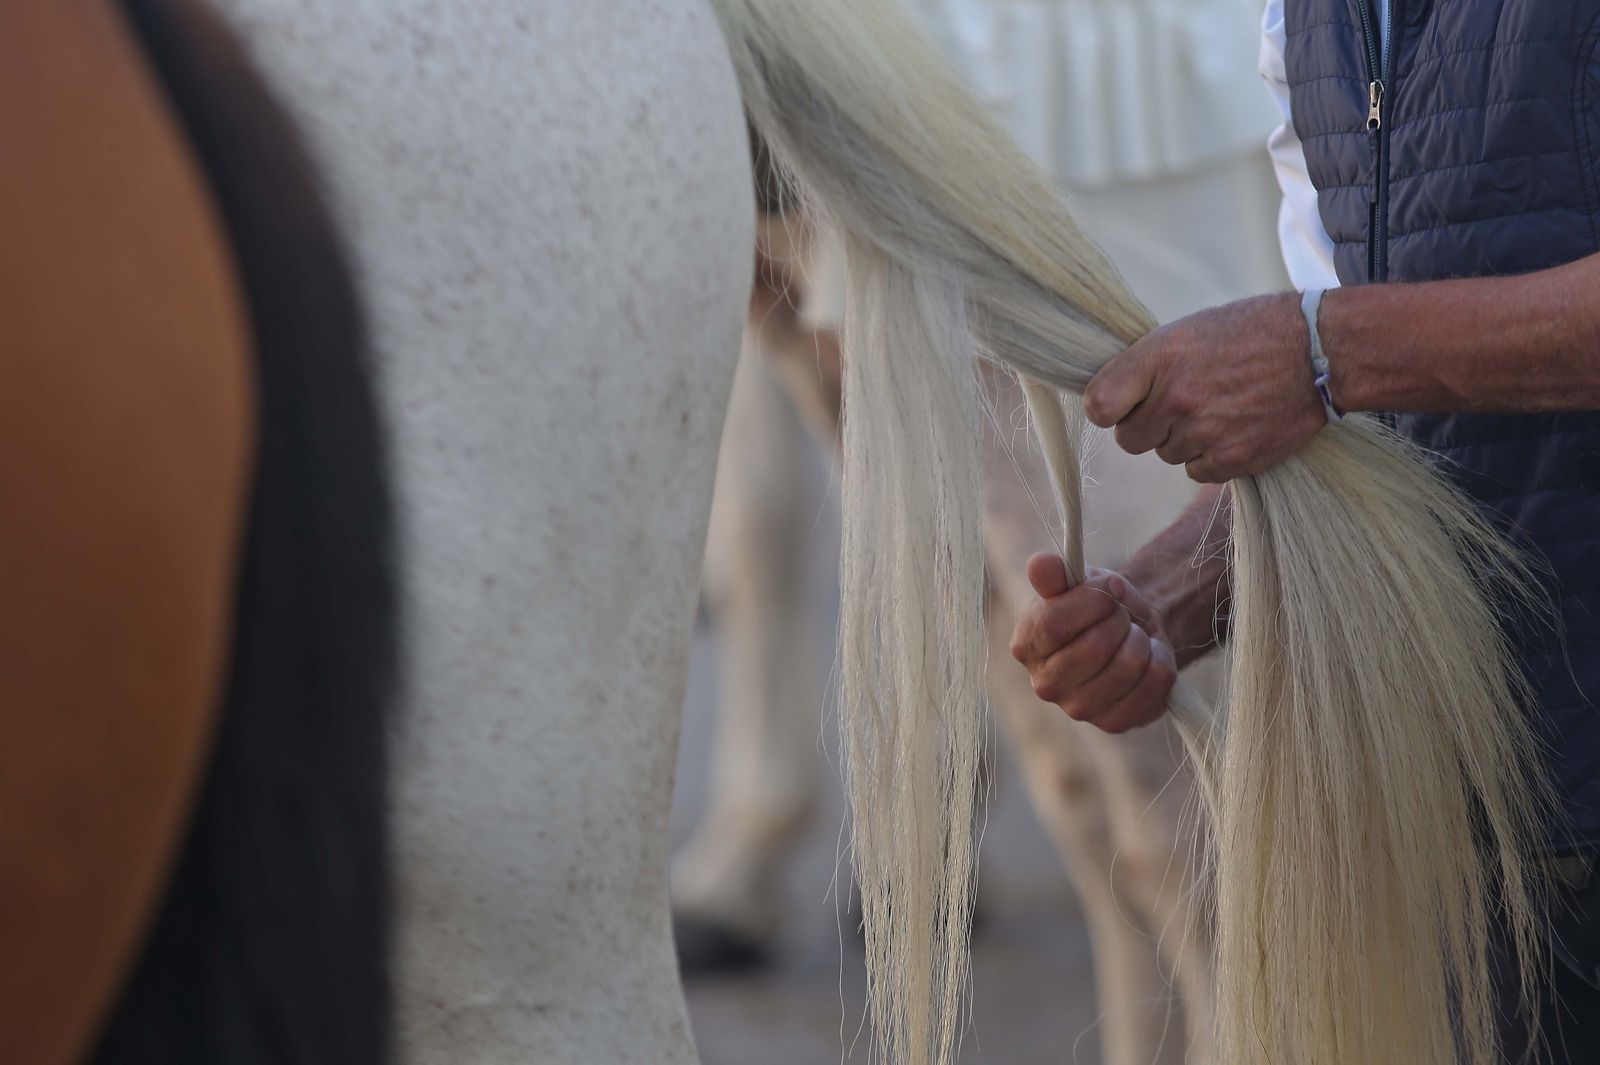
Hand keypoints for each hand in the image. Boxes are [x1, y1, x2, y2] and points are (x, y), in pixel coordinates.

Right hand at [1009, 554, 1176, 733]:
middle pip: (1094, 647)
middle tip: (1121, 613)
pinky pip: (1154, 682)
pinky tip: (1148, 656)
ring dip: (1141, 638)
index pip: (1055, 623)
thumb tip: (1040, 563)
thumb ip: (1054, 573)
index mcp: (1026, 645)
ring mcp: (1079, 709)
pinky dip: (1160, 659)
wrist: (1127, 634)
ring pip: (1128, 664)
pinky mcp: (1114, 722)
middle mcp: (1045, 684)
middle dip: (1119, 618)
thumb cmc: (1094, 607)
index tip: (1111, 586)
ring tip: (1133, 634)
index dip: (1092, 599)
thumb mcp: (1075, 582)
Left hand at [1082, 292, 1326, 482]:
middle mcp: (1177, 398)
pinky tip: (1234, 427)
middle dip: (1148, 425)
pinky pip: (1197, 471)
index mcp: (1160, 358)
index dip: (1108, 408)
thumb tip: (1113, 395)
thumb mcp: (1189, 330)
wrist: (1320, 351)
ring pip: (1165, 455)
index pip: (1099, 405)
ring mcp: (1204, 432)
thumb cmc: (1252, 333)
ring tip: (1218, 407)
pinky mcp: (1231, 459)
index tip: (1121, 404)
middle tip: (1180, 403)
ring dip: (1183, 438)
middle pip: (1129, 439)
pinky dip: (1211, 456)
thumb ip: (1148, 364)